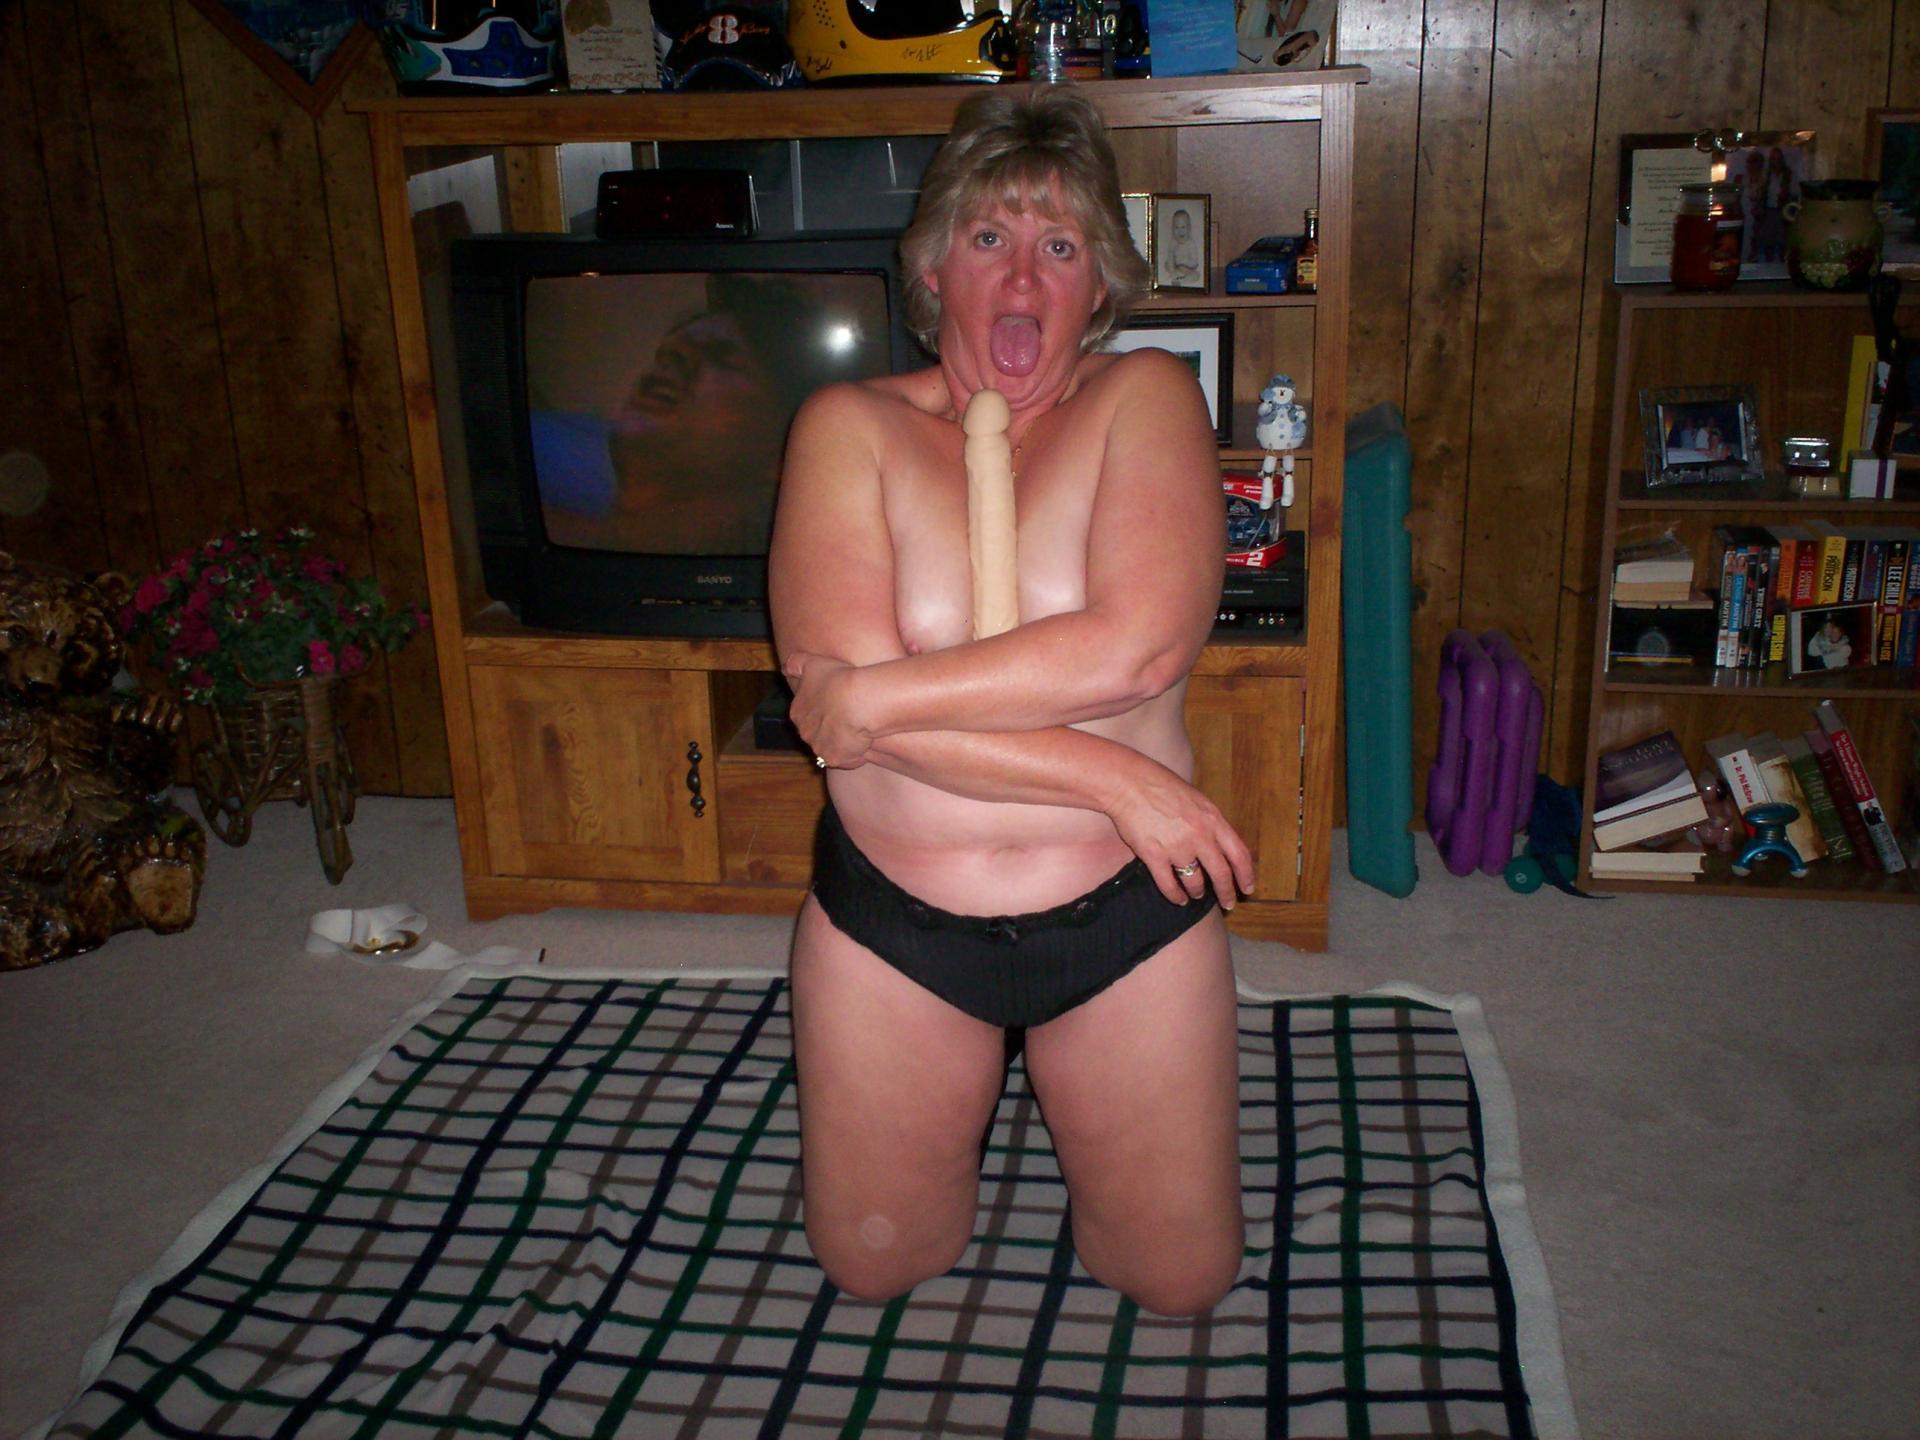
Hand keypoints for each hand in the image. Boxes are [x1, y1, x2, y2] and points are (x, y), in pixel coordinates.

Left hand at [783, 651, 871, 768]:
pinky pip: (848, 759)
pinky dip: (856, 754)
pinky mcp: (836, 759)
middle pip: (816, 734)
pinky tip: (866, 741)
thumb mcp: (812, 663)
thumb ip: (796, 664)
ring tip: (859, 731)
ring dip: (842, 742)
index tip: (836, 705)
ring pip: (831, 748)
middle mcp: (805, 733)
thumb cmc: (838, 678)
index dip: (822, 711)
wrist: (858, 701)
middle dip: (830, 729)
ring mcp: (819, 748)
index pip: (806, 715)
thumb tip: (785, 668)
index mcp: (798, 712)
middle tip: (848, 719)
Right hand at [1104, 761, 1255, 908]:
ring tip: (1196, 895)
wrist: (1129, 784)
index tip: (1247, 888)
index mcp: (1213, 820)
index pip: (1239, 854)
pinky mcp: (1154, 856)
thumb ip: (1210, 823)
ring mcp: (1177, 847)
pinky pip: (1169, 885)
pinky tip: (1178, 899)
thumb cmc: (1161, 786)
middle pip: (1221, 874)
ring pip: (1195, 882)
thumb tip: (1218, 845)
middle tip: (1228, 903)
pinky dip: (1175, 896)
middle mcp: (1200, 836)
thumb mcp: (1197, 800)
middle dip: (1226, 892)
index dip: (1246, 875)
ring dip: (1197, 892)